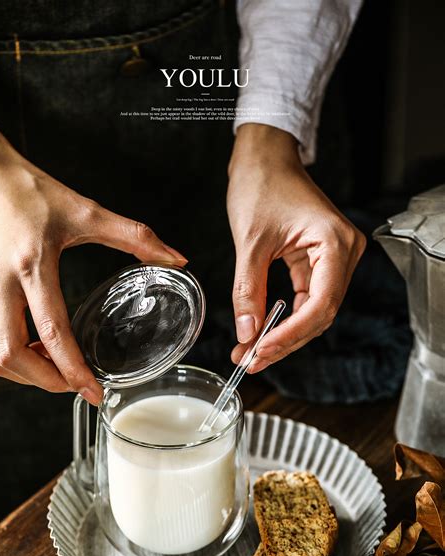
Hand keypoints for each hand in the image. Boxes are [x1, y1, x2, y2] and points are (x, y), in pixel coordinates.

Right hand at [0, 120, 186, 403]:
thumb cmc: (29, 190)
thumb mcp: (86, 211)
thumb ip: (134, 237)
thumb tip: (175, 259)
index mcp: (31, 264)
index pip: (51, 330)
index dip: (73, 370)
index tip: (93, 392)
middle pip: (11, 357)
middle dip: (45, 382)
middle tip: (76, 386)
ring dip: (26, 374)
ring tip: (57, 369)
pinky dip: (11, 358)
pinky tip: (36, 350)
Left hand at [227, 124, 365, 372]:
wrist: (264, 158)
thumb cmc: (261, 184)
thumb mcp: (250, 242)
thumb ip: (248, 291)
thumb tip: (246, 333)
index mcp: (335, 243)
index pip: (321, 304)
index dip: (290, 334)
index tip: (260, 351)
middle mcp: (344, 253)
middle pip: (320, 314)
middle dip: (285, 341)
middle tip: (251, 361)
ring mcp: (334, 258)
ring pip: (314, 311)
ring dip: (284, 334)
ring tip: (252, 353)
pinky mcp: (319, 261)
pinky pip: (307, 298)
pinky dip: (285, 317)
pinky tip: (262, 333)